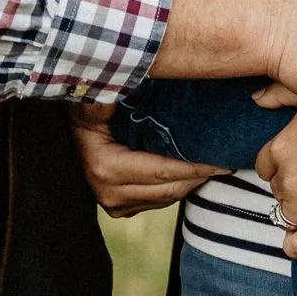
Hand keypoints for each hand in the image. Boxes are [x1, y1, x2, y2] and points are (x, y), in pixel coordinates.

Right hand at [68, 103, 222, 217]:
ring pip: (165, 199)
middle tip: (227, 163)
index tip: (222, 160)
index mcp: (105, 168)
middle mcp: (107, 193)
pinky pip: (156, 201)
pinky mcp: (117, 207)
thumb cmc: (84, 106)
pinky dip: (176, 188)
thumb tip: (123, 88)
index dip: (194, 168)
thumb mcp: (95, 98)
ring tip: (215, 166)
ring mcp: (111, 204)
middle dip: (199, 177)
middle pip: (167, 190)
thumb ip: (109, 94)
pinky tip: (193, 173)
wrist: (69, 127)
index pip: (162, 173)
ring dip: (190, 184)